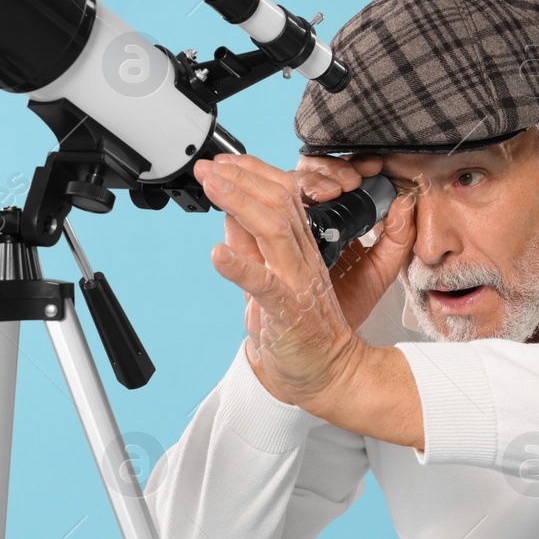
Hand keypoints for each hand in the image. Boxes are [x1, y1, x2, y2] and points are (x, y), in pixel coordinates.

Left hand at [193, 154, 415, 411]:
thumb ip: (251, 248)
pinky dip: (241, 267)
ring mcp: (298, 284)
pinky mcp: (290, 313)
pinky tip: (218, 255)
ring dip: (241, 204)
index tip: (223, 162)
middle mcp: (302, 260)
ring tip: (214, 187)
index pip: (282, 196)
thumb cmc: (300, 331)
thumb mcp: (269, 279)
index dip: (253, 173)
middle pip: (279, 204)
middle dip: (241, 179)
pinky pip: (267, 286)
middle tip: (209, 167)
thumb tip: (228, 217)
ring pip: (275, 232)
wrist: (329, 375)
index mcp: (299, 250)